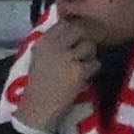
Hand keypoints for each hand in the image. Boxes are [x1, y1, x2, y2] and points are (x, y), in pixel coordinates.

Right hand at [9, 18, 97, 132]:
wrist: (38, 109)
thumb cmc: (38, 86)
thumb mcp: (39, 59)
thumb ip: (53, 45)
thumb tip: (71, 34)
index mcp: (42, 42)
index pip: (64, 24)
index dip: (73, 31)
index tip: (74, 41)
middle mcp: (54, 45)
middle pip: (79, 30)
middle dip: (84, 40)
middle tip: (82, 54)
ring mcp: (67, 57)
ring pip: (90, 47)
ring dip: (89, 57)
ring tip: (80, 69)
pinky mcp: (79, 70)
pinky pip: (95, 64)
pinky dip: (92, 72)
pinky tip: (82, 80)